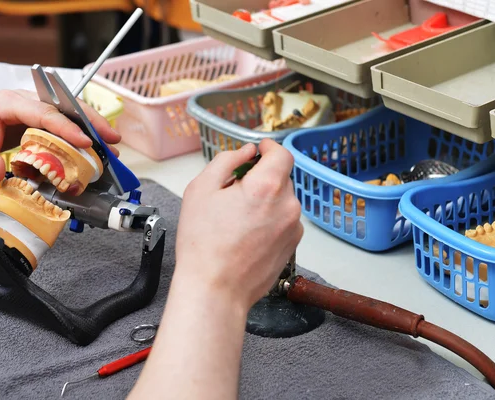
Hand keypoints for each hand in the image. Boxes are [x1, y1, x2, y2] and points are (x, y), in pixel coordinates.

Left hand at [0, 89, 120, 182]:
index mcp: (10, 103)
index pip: (45, 113)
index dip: (68, 128)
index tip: (85, 143)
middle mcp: (25, 102)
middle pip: (66, 108)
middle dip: (92, 122)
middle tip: (113, 139)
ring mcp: (31, 111)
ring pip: (69, 115)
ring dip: (91, 129)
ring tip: (111, 146)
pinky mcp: (34, 122)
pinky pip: (61, 126)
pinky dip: (79, 136)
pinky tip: (92, 149)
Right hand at [175, 139, 303, 310]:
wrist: (215, 289)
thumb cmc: (203, 244)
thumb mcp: (201, 189)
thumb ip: (226, 161)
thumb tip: (245, 152)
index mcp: (266, 186)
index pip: (281, 153)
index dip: (269, 148)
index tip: (260, 149)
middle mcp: (287, 205)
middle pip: (281, 177)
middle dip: (261, 177)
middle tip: (234, 191)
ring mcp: (293, 227)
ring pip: (282, 200)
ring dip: (265, 200)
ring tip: (237, 219)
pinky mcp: (292, 245)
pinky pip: (283, 221)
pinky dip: (270, 220)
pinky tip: (246, 234)